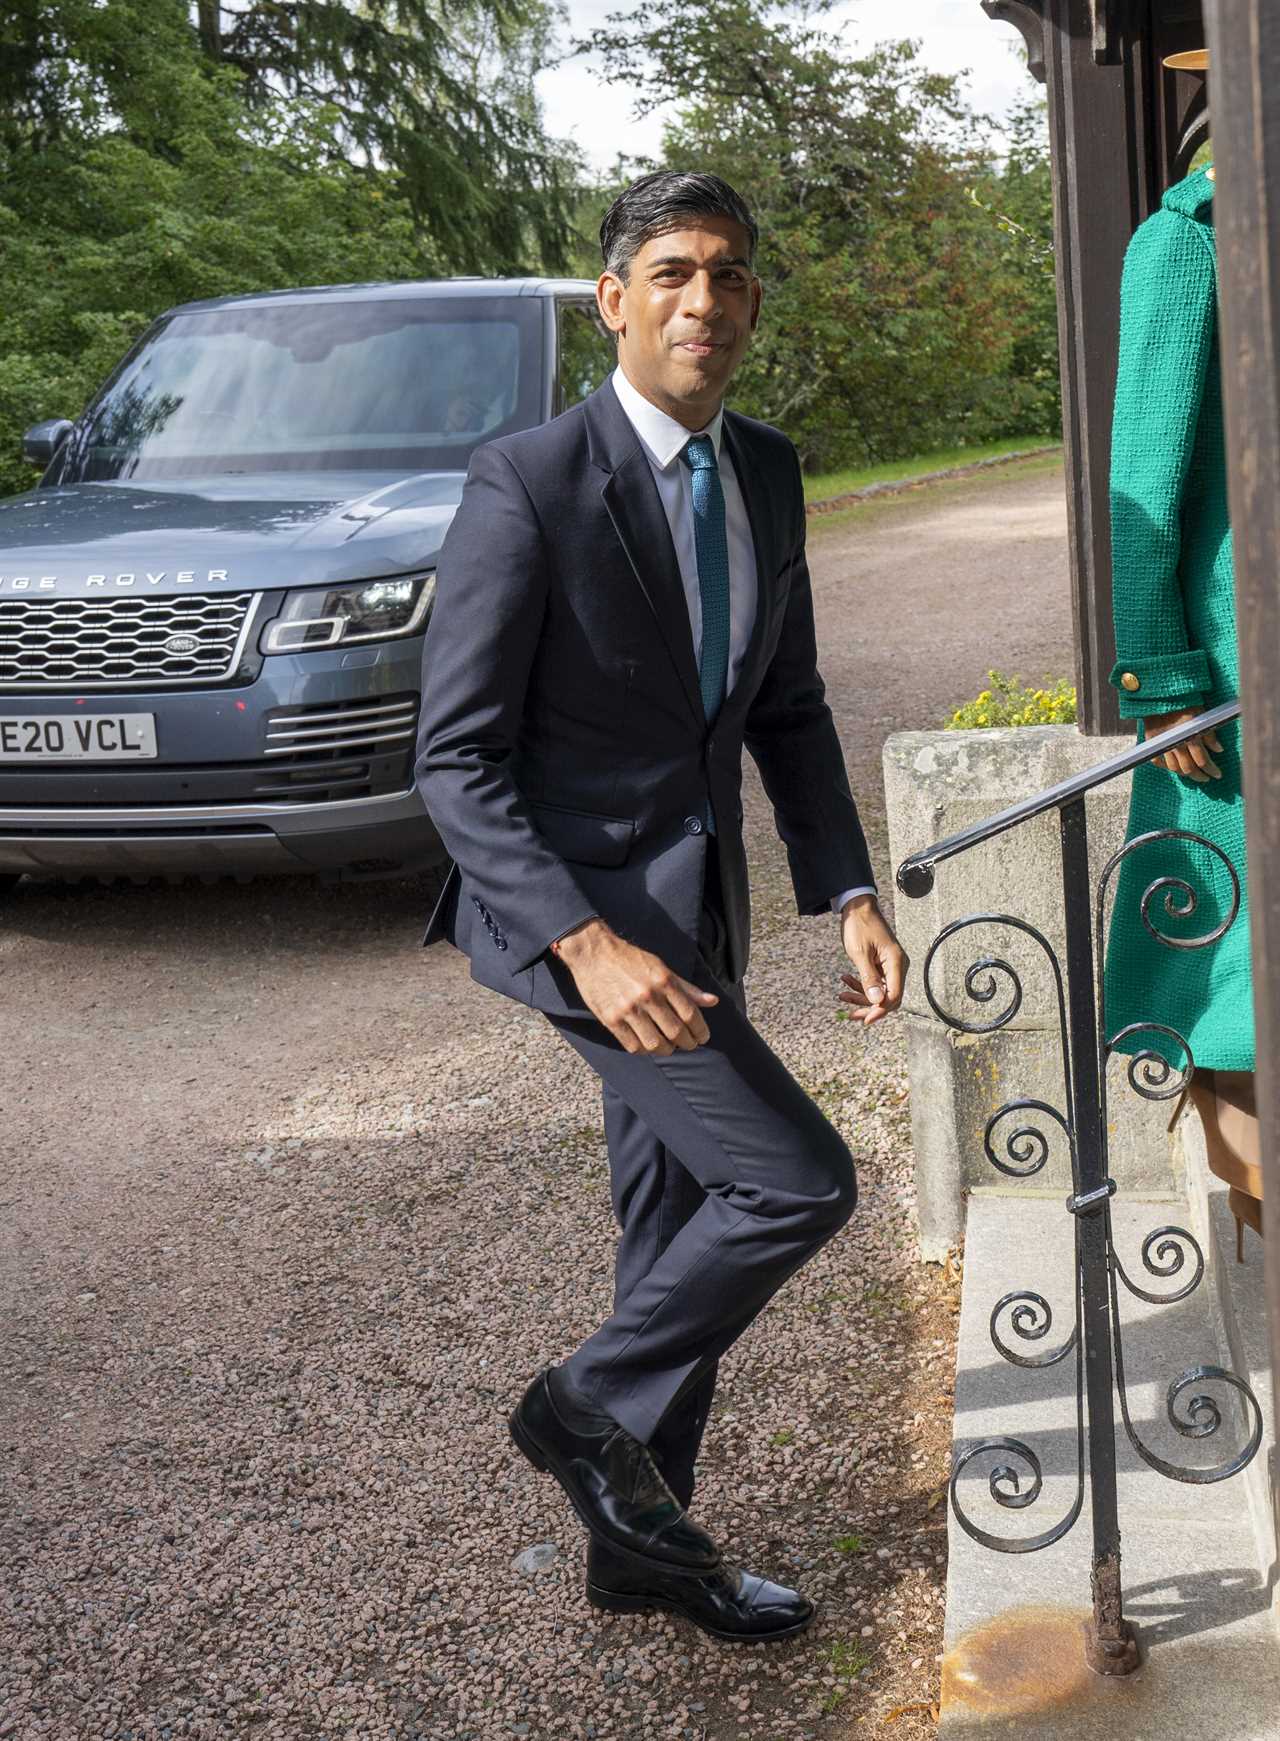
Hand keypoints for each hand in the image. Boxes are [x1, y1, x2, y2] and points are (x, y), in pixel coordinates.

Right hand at [553, 918, 718, 1053]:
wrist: (593, 952)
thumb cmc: (630, 959)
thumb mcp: (661, 967)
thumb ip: (686, 988)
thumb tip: (713, 1002)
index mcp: (663, 981)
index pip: (690, 1014)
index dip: (701, 1030)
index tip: (703, 1037)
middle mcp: (647, 996)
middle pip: (676, 1032)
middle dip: (688, 1043)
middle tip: (689, 1044)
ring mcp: (628, 1009)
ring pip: (655, 1043)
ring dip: (667, 1050)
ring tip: (669, 1046)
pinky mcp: (610, 1019)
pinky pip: (633, 1045)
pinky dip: (644, 1049)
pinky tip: (648, 1044)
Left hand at [837, 894, 907, 1026]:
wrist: (858, 907)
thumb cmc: (859, 926)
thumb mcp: (860, 953)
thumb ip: (869, 978)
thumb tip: (877, 1001)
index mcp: (896, 962)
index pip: (894, 996)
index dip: (880, 1010)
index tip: (864, 1019)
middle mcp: (898, 966)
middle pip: (888, 998)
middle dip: (868, 1006)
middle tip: (849, 1013)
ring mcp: (891, 966)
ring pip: (880, 992)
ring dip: (862, 996)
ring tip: (842, 994)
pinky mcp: (883, 965)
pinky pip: (876, 983)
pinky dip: (861, 985)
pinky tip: (846, 980)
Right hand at [1144, 709, 1223, 782]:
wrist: (1160, 693)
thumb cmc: (1185, 701)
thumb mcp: (1202, 714)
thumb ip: (1210, 734)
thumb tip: (1219, 750)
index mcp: (1190, 736)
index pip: (1202, 761)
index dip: (1212, 770)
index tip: (1217, 774)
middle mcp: (1176, 743)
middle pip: (1188, 769)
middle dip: (1200, 776)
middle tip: (1206, 778)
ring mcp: (1162, 744)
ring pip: (1174, 768)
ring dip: (1185, 774)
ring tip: (1192, 774)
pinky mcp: (1151, 741)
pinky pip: (1158, 761)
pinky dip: (1166, 766)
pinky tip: (1173, 767)